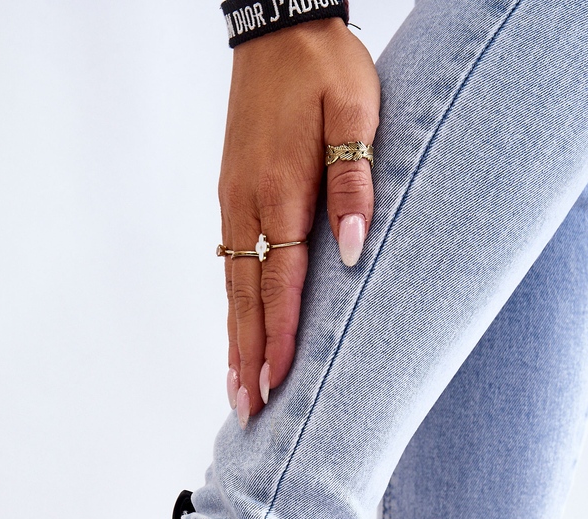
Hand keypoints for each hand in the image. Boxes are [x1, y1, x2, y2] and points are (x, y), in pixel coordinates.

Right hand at [219, 20, 379, 425]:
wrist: (278, 26)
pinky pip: (231, 265)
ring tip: (237, 388)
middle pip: (246, 297)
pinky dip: (233, 306)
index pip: (282, 280)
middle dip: (248, 356)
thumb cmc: (325, 66)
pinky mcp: (232, 194)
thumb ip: (353, 182)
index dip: (280, 336)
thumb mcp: (356, 111)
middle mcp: (248, 204)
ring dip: (235, 339)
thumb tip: (350, 250)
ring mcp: (233, 202)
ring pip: (233, 286)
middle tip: (248, 410)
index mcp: (280, 188)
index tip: (278, 382)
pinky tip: (237, 329)